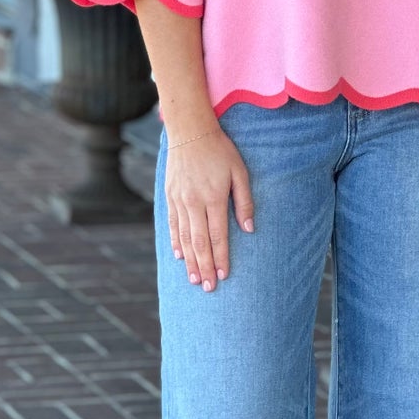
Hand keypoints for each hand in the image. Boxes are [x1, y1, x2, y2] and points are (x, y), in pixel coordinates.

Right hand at [166, 127, 254, 290]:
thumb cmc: (220, 150)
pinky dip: (176, 242)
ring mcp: (179, 200)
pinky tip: (179, 256)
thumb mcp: (240, 172)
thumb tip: (248, 228)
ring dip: (190, 260)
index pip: (218, 235)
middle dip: (204, 267)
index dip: (221, 257)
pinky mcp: (170, 196)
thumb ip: (244, 201)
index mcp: (214, 197)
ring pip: (184, 237)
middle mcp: (194, 202)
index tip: (224, 275)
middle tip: (208, 287)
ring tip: (194, 279)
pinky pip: (173, 224)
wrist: (190, 131)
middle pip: (199, 242)